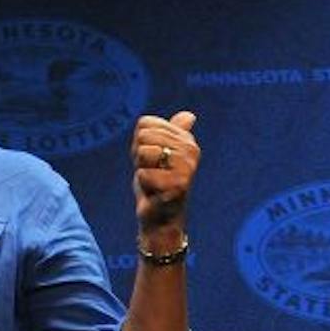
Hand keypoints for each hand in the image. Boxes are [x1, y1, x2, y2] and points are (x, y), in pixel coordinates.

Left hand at [132, 111, 199, 235]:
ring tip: (153, 180)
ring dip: (141, 168)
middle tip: (151, 170)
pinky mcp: (178, 186)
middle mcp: (191, 151)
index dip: (139, 140)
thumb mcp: (160, 152)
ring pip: (144, 152)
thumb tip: (190, 115)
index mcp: (186, 140)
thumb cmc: (157, 181)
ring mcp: (187, 168)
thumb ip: (171, 132)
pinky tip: (155, 191)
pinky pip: (143, 173)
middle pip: (143, 136)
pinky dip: (143, 184)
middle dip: (138, 155)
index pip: (145, 123)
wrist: (161, 215)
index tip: (150, 157)